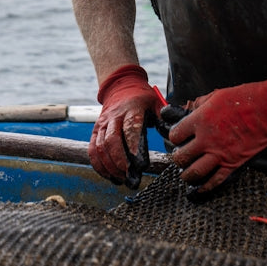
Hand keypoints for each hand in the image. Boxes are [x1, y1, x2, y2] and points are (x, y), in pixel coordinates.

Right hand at [90, 64, 162, 187]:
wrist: (121, 86)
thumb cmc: (142, 98)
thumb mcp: (156, 102)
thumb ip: (164, 117)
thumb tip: (174, 133)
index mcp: (132, 109)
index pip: (130, 127)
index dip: (133, 145)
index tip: (139, 163)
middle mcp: (114, 116)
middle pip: (111, 140)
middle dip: (119, 160)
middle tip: (129, 176)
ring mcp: (102, 124)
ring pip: (100, 147)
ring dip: (109, 165)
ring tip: (121, 179)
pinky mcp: (95, 130)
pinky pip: (92, 149)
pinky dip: (99, 165)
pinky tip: (109, 175)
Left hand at [166, 69, 266, 192]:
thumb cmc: (247, 98)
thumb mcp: (217, 95)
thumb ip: (200, 105)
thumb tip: (189, 111)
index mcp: (201, 120)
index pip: (176, 134)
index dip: (174, 136)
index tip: (177, 137)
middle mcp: (207, 139)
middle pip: (181, 156)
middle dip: (178, 157)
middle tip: (180, 155)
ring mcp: (220, 154)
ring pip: (194, 172)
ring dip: (186, 175)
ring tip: (186, 173)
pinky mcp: (233, 164)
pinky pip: (215, 181)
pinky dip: (205, 187)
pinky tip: (200, 188)